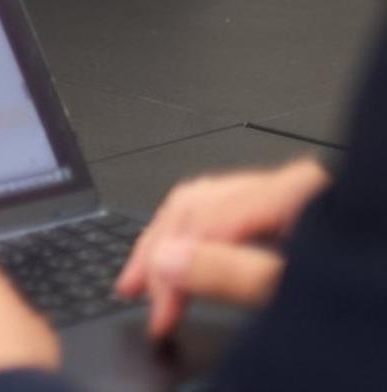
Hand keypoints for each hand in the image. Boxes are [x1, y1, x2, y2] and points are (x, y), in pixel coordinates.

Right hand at [116, 156, 328, 337]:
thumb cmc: (364, 291)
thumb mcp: (301, 290)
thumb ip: (235, 274)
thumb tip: (167, 260)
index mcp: (290, 193)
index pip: (200, 224)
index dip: (168, 271)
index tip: (158, 314)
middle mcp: (286, 184)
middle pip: (195, 205)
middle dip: (158, 251)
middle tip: (134, 290)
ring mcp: (291, 193)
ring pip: (206, 204)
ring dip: (172, 241)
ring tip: (149, 273)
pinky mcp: (295, 210)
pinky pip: (228, 211)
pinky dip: (199, 236)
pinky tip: (190, 253)